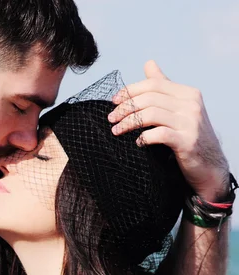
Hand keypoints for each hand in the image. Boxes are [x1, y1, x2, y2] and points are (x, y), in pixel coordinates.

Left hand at [108, 60, 229, 201]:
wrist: (209, 164)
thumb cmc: (188, 135)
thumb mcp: (178, 107)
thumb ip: (163, 87)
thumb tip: (149, 64)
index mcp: (188, 93)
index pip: (153, 84)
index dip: (130, 90)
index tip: (114, 101)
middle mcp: (191, 105)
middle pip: (149, 98)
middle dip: (125, 108)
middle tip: (111, 118)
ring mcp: (190, 123)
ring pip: (151, 115)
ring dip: (128, 123)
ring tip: (116, 130)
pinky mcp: (187, 142)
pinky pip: (159, 134)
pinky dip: (143, 138)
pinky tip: (137, 143)